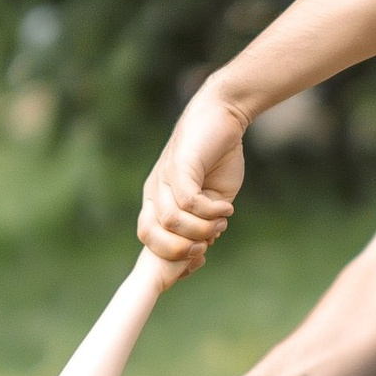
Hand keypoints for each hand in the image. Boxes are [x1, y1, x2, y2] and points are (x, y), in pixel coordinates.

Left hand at [137, 80, 247, 268]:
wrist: (222, 115)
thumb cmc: (217, 156)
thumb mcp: (212, 197)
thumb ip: (205, 220)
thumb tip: (204, 244)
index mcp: (159, 201)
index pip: (149, 239)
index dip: (170, 257)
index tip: (199, 260)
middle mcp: (155, 191)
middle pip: (149, 235)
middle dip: (177, 250)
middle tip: (205, 247)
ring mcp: (164, 178)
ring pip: (170, 221)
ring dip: (200, 229)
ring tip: (222, 221)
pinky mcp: (179, 166)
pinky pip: (188, 202)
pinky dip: (209, 212)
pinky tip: (226, 208)